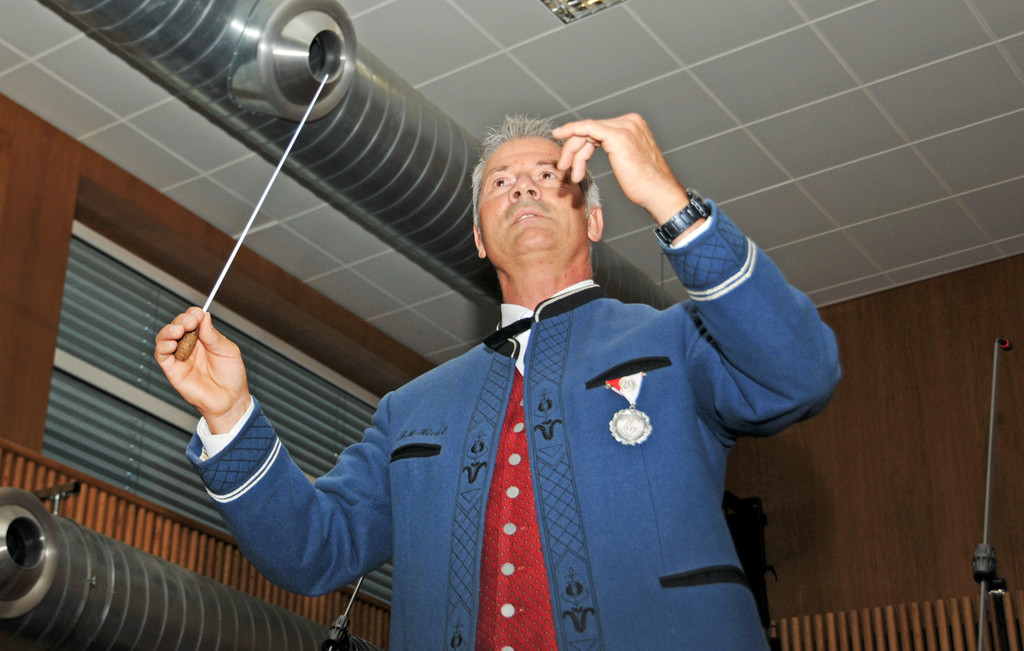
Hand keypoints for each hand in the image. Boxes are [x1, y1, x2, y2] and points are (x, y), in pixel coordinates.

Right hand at [155, 307, 250, 432]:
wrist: (230, 400)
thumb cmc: (232, 377)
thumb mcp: (228, 350)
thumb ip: (213, 335)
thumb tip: (204, 315)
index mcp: (204, 338)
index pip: (192, 320)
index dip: (193, 314)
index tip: (198, 314)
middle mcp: (190, 346)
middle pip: (177, 325)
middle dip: (181, 320)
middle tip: (190, 322)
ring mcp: (180, 357)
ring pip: (165, 338)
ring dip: (169, 330)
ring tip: (179, 331)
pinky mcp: (173, 370)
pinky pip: (161, 355)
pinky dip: (163, 346)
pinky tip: (172, 344)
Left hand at [552, 113, 689, 222]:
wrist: (659, 194)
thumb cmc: (645, 185)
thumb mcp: (628, 162)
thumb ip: (614, 151)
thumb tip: (591, 152)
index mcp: (634, 125)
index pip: (599, 131)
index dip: (581, 146)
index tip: (568, 158)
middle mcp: (630, 121)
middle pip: (591, 130)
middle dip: (574, 149)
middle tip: (564, 167)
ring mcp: (625, 126)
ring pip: (586, 131)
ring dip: (572, 151)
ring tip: (569, 171)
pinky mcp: (617, 135)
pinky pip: (587, 128)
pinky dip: (572, 132)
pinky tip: (560, 136)